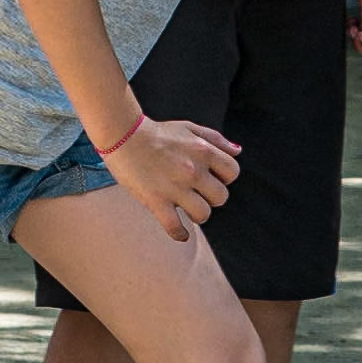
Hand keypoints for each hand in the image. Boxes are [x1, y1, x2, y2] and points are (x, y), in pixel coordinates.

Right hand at [105, 116, 240, 240]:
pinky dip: (179, 234)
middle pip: (221, 197)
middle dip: (212, 197)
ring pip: (203, 214)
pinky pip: (175, 227)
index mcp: (203, 151)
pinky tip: (180, 232)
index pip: (233, 172)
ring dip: (197, 214)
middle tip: (198, 193)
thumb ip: (216, 139)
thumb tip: (238, 152)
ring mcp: (175, 188)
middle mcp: (193, 170)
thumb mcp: (190, 128)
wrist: (124, 136)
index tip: (212, 178)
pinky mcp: (156, 201)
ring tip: (187, 207)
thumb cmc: (157, 133)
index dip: (224, 177)